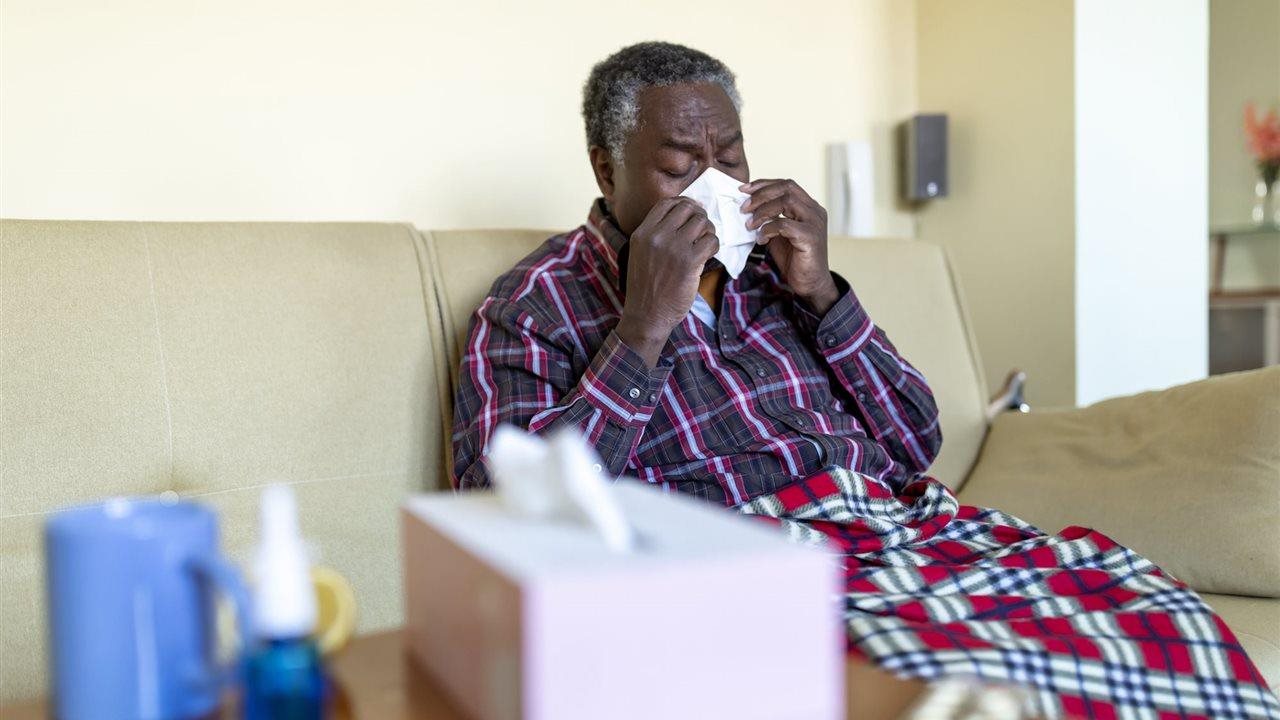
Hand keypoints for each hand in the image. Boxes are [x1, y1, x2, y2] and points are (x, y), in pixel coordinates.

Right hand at [615, 197, 718, 366]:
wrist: (646, 316)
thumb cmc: (646, 287)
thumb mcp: (640, 254)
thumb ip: (656, 234)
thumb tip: (684, 214)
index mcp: (642, 233)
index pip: (667, 203)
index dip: (684, 204)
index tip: (691, 213)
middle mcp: (656, 236)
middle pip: (688, 208)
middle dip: (699, 217)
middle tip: (702, 231)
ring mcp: (673, 248)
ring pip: (702, 223)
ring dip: (708, 231)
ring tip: (705, 244)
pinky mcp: (689, 262)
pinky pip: (711, 241)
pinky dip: (714, 246)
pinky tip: (708, 256)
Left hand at [741, 178, 838, 314]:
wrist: (810, 283)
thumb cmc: (795, 258)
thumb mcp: (779, 234)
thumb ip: (769, 219)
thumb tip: (747, 208)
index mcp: (809, 207)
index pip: (787, 184)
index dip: (764, 184)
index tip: (744, 189)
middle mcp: (815, 211)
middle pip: (787, 188)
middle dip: (761, 195)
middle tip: (743, 208)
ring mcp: (815, 223)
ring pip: (786, 202)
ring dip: (763, 211)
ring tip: (750, 225)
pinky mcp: (810, 237)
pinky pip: (784, 225)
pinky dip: (768, 229)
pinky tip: (761, 239)